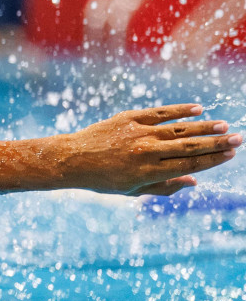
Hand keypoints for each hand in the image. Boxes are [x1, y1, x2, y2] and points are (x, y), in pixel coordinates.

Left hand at [58, 104, 238, 195]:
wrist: (72, 159)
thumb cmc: (104, 179)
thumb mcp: (133, 191)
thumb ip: (165, 187)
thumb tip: (194, 182)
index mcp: (149, 173)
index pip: (189, 165)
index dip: (212, 159)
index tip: (230, 154)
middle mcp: (146, 152)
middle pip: (189, 146)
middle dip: (216, 143)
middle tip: (238, 138)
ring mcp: (138, 134)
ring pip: (179, 129)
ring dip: (203, 126)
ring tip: (223, 125)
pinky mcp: (129, 119)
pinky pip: (160, 113)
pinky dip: (179, 111)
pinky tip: (198, 109)